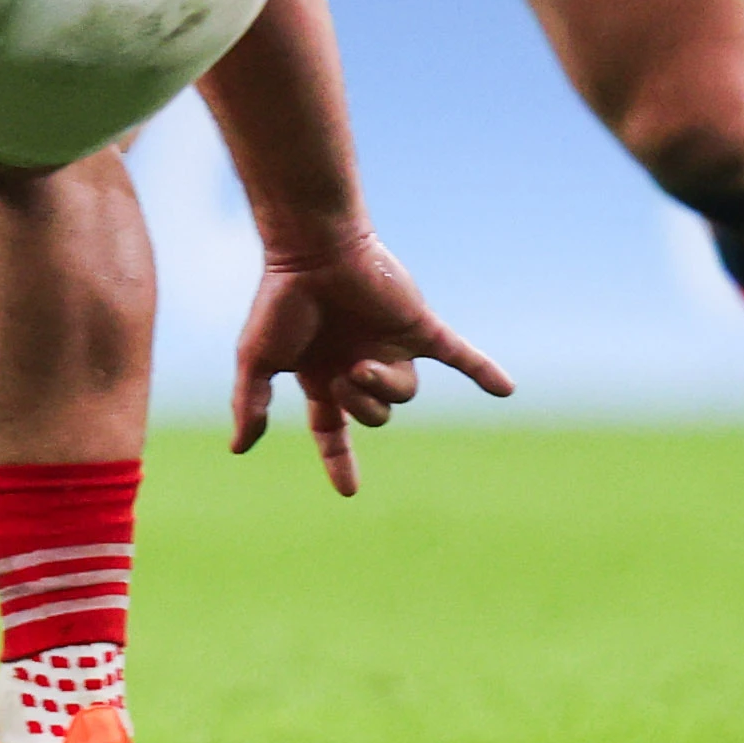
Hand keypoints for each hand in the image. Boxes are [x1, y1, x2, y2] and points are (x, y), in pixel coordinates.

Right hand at [228, 228, 512, 493]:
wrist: (312, 251)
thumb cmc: (280, 302)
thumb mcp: (256, 359)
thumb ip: (251, 403)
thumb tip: (238, 448)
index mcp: (322, 374)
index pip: (333, 428)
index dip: (339, 460)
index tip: (349, 491)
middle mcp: (358, 363)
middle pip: (376, 415)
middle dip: (361, 406)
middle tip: (344, 376)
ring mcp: (391, 346)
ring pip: (406, 392)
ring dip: (385, 386)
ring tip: (364, 363)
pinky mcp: (419, 327)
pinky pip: (459, 354)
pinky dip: (482, 372)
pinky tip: (505, 391)